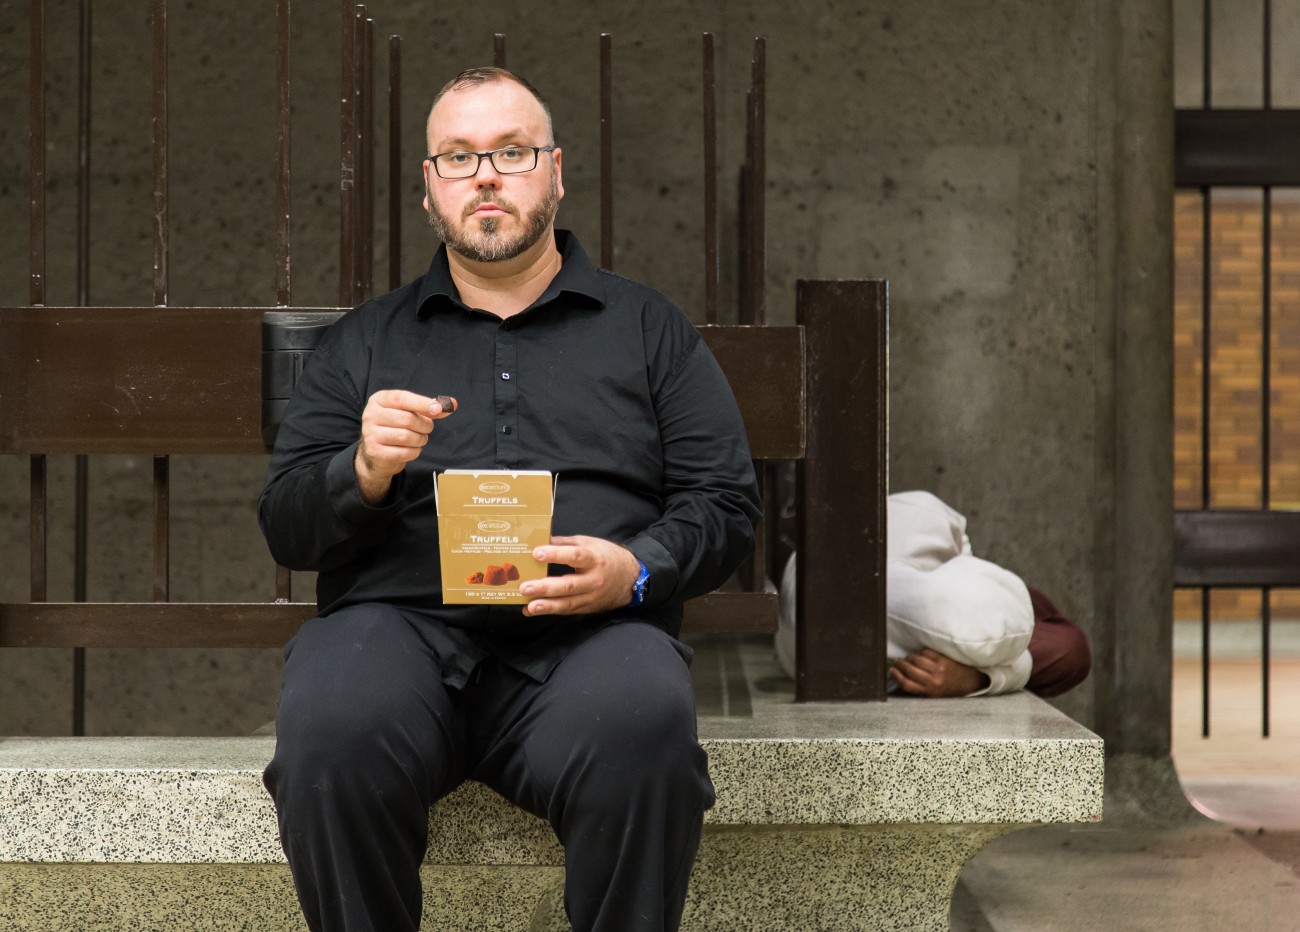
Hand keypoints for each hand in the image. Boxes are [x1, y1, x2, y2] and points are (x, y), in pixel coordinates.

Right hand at [355, 391, 455, 504]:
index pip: (402, 398)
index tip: (438, 409)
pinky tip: (411, 449)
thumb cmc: (397, 427)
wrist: (377, 454)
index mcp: (379, 400)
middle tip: (427, 429)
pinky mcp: (374, 451)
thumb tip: (452, 404)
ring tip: (419, 439)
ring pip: (406, 436)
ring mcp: (370, 433)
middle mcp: (370, 414)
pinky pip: (403, 452)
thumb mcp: (410, 412)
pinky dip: (414, 452)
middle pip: (407, 419)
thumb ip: (430, 408)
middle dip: (425, 426)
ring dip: (420, 440)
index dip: (421, 403)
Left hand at [520, 535, 640, 616]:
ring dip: (547, 606)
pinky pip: (566, 611)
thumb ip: (565, 543)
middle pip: (569, 585)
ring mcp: (591, 596)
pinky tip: (531, 610)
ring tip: (529, 606)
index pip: (575, 556)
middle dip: (546, 587)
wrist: (630, 579)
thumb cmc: (606, 557)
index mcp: (594, 558)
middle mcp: (594, 580)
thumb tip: (541, 540)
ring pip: (567, 603)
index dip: (556, 554)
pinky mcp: (587, 608)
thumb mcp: (590, 544)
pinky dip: (549, 611)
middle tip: (526, 586)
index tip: (536, 553)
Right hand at [889, 648, 989, 696]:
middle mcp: (933, 681)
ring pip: (916, 659)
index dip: (897, 676)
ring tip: (909, 658)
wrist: (971, 682)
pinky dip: (921, 652)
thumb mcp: (936, 696)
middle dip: (901, 664)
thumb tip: (903, 679)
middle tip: (898, 661)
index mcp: (930, 692)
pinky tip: (920, 654)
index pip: (907, 684)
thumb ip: (921, 690)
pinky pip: (926, 652)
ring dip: (910, 657)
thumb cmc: (952, 690)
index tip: (892, 670)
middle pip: (909, 669)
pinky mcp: (943, 659)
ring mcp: (938, 668)